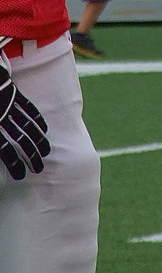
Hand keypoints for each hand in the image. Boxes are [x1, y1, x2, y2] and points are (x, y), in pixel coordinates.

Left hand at [0, 57, 50, 179]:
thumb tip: (1, 152)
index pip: (5, 150)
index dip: (14, 164)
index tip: (22, 176)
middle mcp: (3, 118)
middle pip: (21, 141)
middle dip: (31, 157)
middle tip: (39, 169)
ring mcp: (10, 106)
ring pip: (28, 127)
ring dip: (39, 141)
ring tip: (46, 153)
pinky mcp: (14, 96)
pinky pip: (29, 110)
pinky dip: (38, 121)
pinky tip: (44, 129)